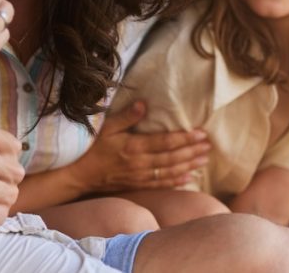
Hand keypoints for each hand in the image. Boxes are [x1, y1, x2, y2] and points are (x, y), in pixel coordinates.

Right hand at [70, 100, 209, 192]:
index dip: (185, 138)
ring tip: (205, 159)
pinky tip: (189, 178)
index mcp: (134, 146)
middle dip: (192, 151)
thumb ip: (126, 116)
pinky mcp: (137, 185)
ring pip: (171, 172)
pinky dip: (177, 181)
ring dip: (189, 165)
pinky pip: (161, 185)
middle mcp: (140, 163)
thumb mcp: (106, 127)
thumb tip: (144, 103)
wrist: (80, 175)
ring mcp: (140, 177)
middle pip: (172, 158)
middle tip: (209, 145)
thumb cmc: (92, 148)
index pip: (165, 142)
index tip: (201, 133)